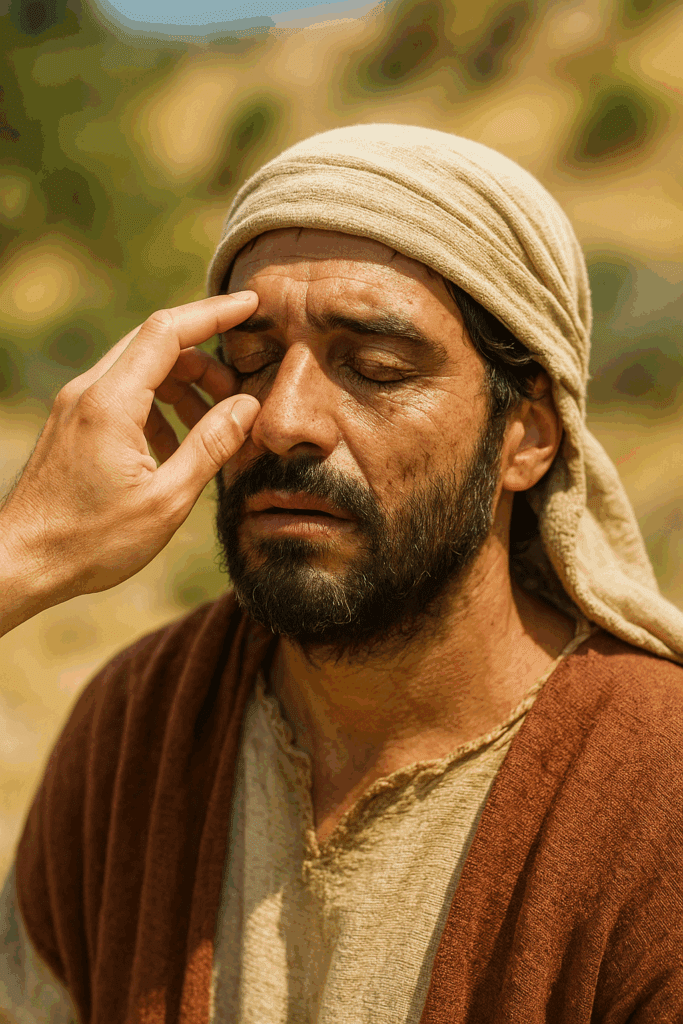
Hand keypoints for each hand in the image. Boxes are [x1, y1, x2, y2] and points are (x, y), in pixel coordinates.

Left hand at [0, 292, 259, 614]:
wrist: (21, 562)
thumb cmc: (90, 540)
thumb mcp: (166, 500)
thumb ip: (210, 446)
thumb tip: (247, 405)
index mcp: (110, 403)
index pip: (168, 331)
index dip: (214, 312)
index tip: (251, 305)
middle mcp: (87, 392)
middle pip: (154, 345)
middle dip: (203, 358)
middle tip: (238, 393)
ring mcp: (74, 405)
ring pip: (138, 369)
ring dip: (181, 385)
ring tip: (212, 427)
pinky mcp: (70, 423)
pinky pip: (121, 394)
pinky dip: (156, 406)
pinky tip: (173, 448)